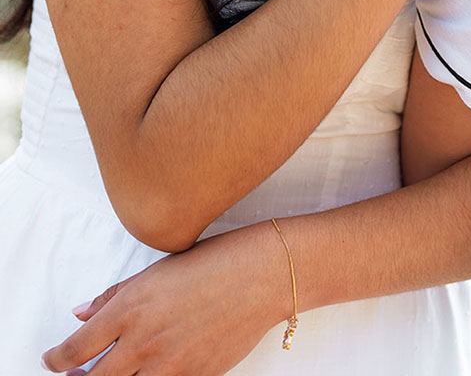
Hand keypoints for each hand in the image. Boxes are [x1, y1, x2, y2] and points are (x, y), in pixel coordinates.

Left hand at [41, 224, 286, 375]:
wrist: (262, 275)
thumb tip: (80, 314)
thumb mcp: (157, 270)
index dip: (57, 359)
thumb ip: (115, 295)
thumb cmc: (213, 262)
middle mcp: (143, 341)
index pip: (76, 348)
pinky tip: (150, 374)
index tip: (53, 359)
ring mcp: (169, 365)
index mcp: (130, 308)